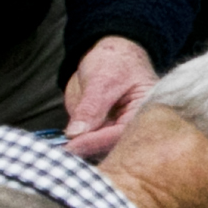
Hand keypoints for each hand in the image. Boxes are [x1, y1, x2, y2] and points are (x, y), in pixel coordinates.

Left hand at [59, 34, 158, 157]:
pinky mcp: (103, 134)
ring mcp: (118, 131)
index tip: (73, 145)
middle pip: (114, 148)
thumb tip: (75, 133)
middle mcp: (136, 126)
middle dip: (89, 151)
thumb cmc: (114, 60)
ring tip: (60, 152)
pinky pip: (91, 146)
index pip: (122, 133)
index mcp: (147, 111)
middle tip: (62, 151)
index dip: (97, 141)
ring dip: (81, 152)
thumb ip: (90, 107)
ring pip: (101, 151)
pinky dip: (77, 148)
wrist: (108, 54)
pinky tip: (64, 148)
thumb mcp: (102, 79)